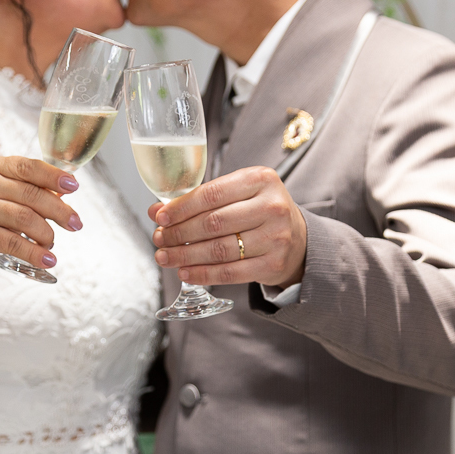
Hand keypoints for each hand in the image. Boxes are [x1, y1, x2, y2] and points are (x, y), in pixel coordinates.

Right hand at [0, 156, 81, 277]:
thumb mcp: (3, 197)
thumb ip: (29, 190)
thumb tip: (65, 192)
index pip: (28, 167)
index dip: (54, 176)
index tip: (74, 186)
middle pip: (31, 194)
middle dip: (60, 211)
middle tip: (76, 224)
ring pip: (26, 218)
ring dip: (47, 234)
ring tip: (51, 244)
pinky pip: (13, 242)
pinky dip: (35, 253)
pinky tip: (47, 260)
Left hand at [149, 166, 306, 287]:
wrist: (298, 238)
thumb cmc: (259, 211)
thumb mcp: (236, 194)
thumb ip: (198, 199)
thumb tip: (156, 211)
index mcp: (260, 179)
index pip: (212, 193)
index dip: (181, 208)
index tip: (161, 218)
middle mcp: (272, 206)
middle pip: (213, 223)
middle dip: (179, 233)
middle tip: (159, 239)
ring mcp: (275, 237)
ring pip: (219, 249)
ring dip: (186, 256)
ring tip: (165, 257)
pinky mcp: (273, 264)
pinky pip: (230, 272)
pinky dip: (203, 274)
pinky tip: (186, 272)